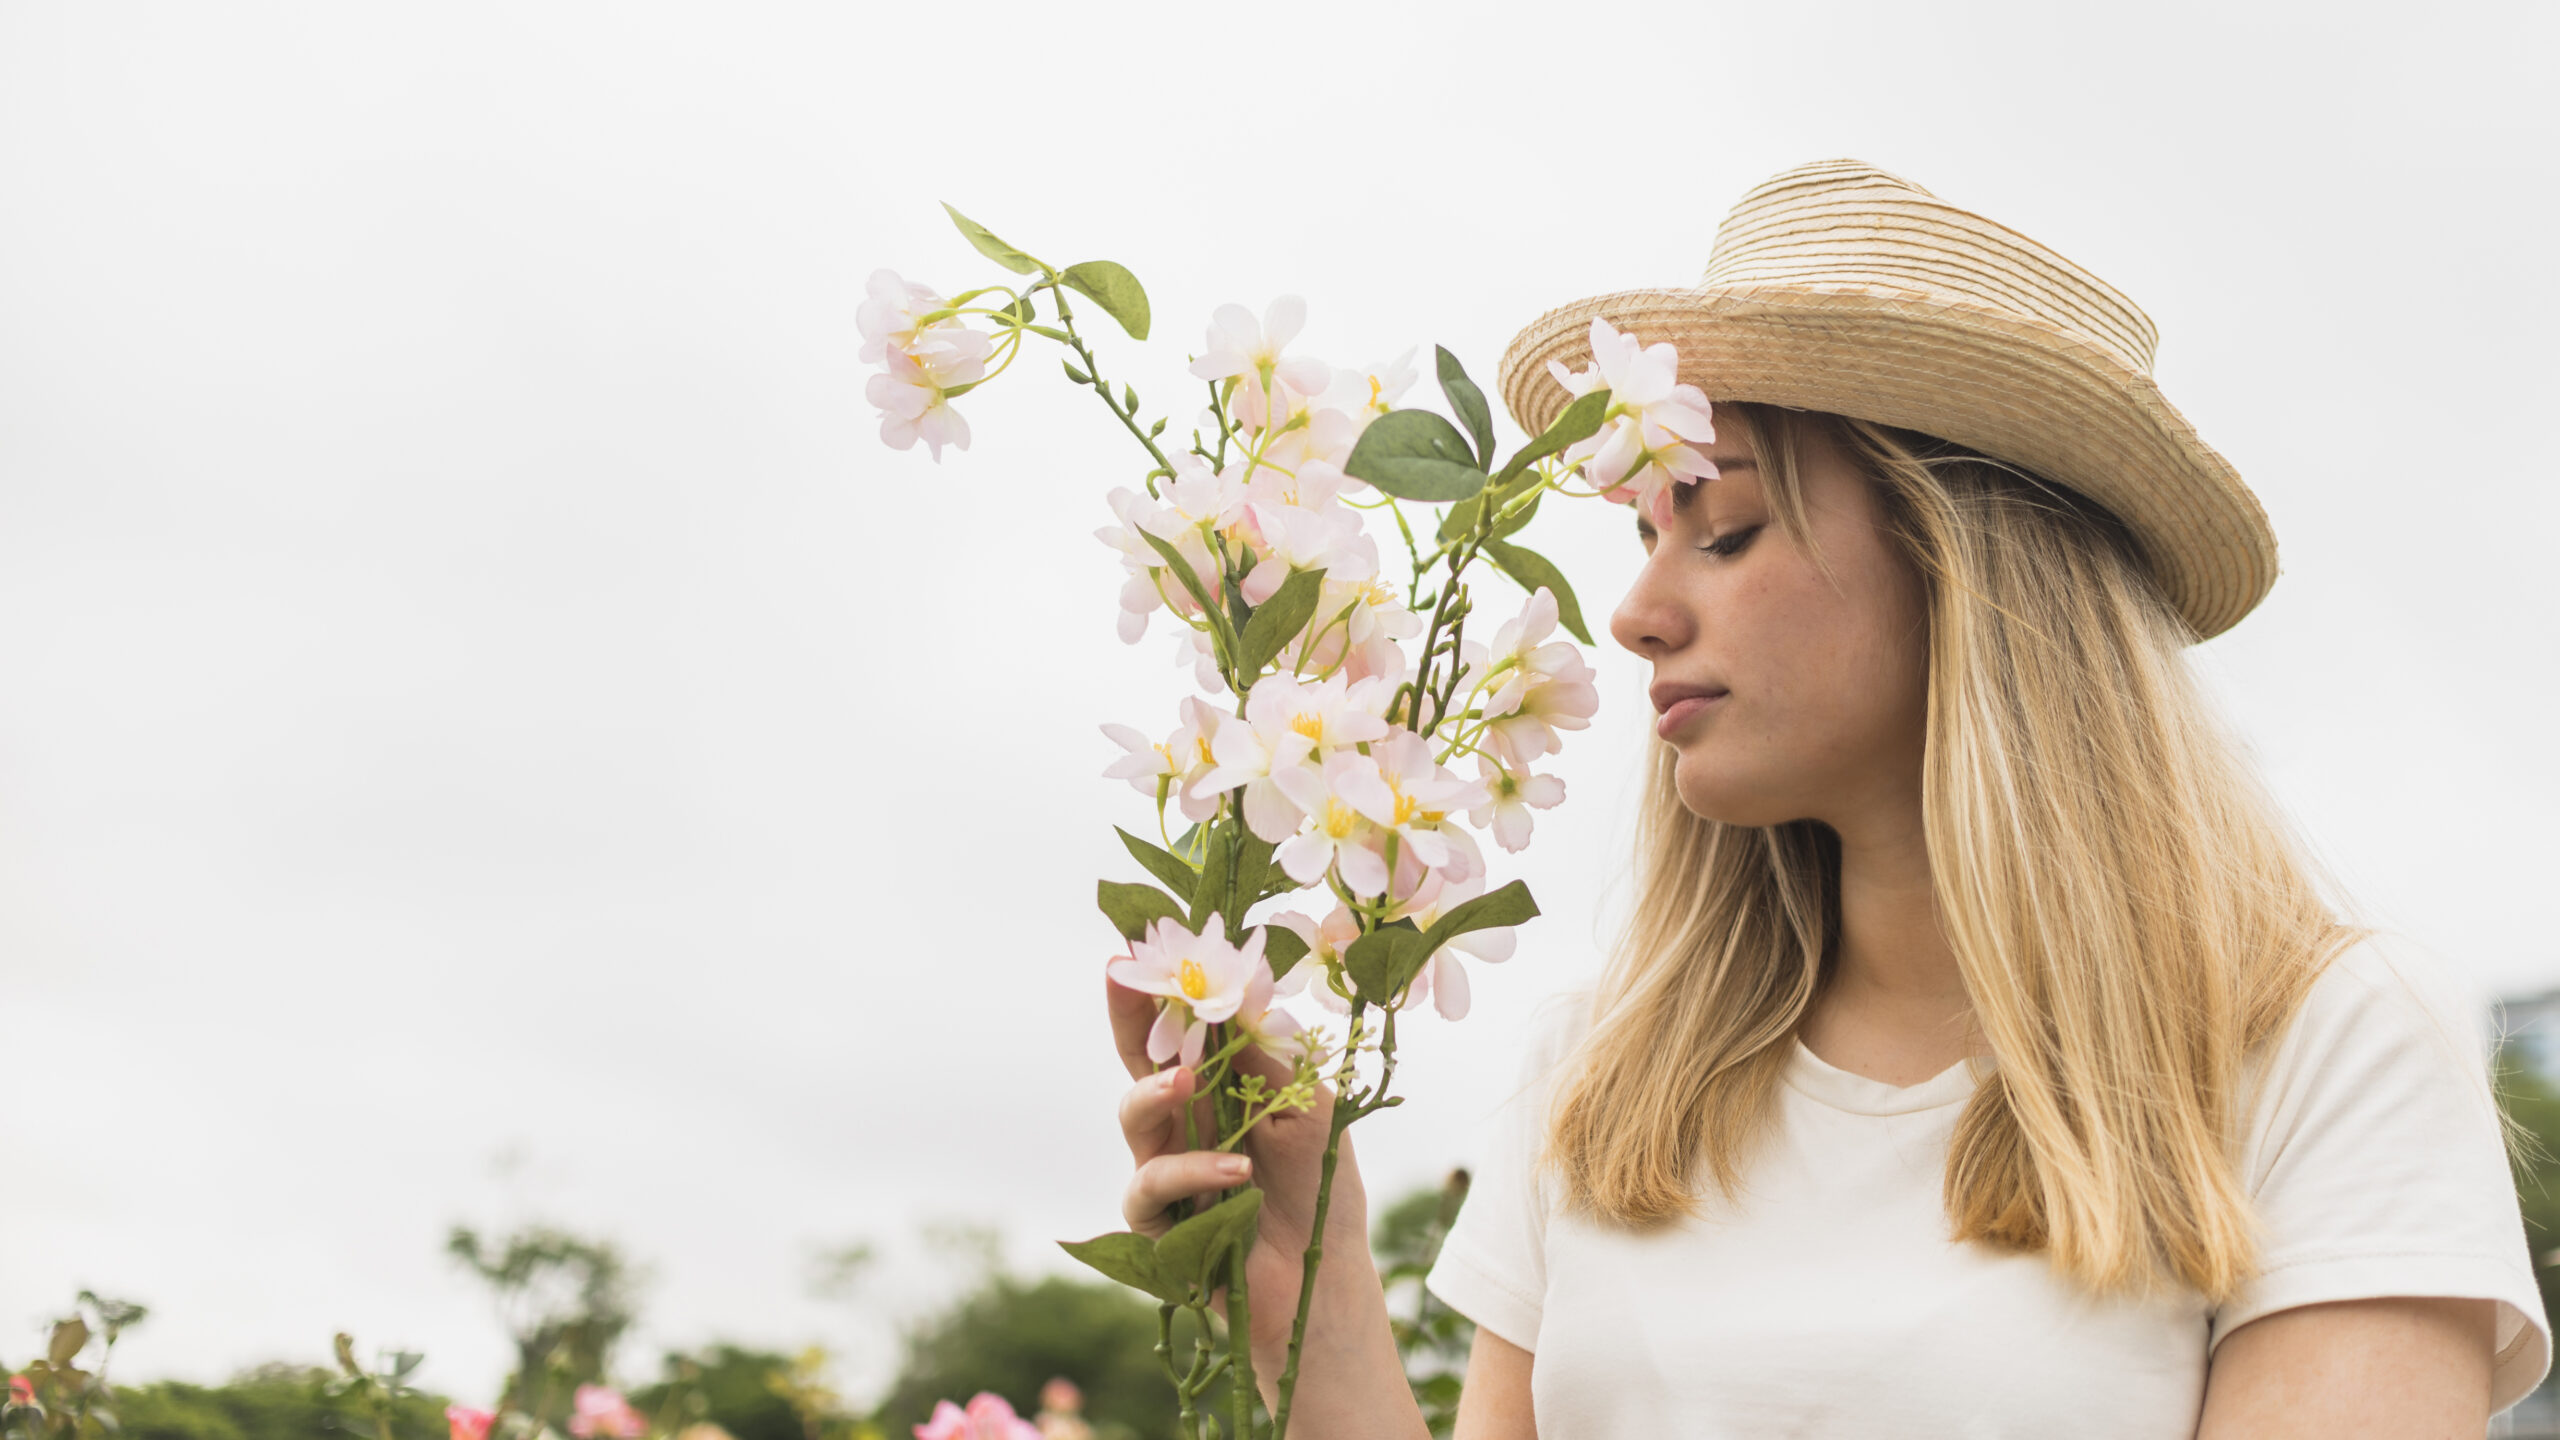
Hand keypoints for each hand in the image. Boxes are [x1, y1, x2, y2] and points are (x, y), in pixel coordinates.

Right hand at [1108, 966, 1378, 1360]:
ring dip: (1156, 1093)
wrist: (1319, 1274)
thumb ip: (1264, 1053)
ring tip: (1186, 1081)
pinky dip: (1193, 1171)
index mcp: (1220, 1085)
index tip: (1145, 942)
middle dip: (1128, 1013)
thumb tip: (1234, 984)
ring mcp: (1164, 1166)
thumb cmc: (1318, 1186)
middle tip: (1120, 973)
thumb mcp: (1307, 1104)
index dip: (1164, 987)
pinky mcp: (1156, 1219)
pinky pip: (1153, 1183)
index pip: (1184, 1025)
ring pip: (1132, 1114)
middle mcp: (1182, 1119)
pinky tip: (1238, 1170)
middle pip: (1139, 1056)